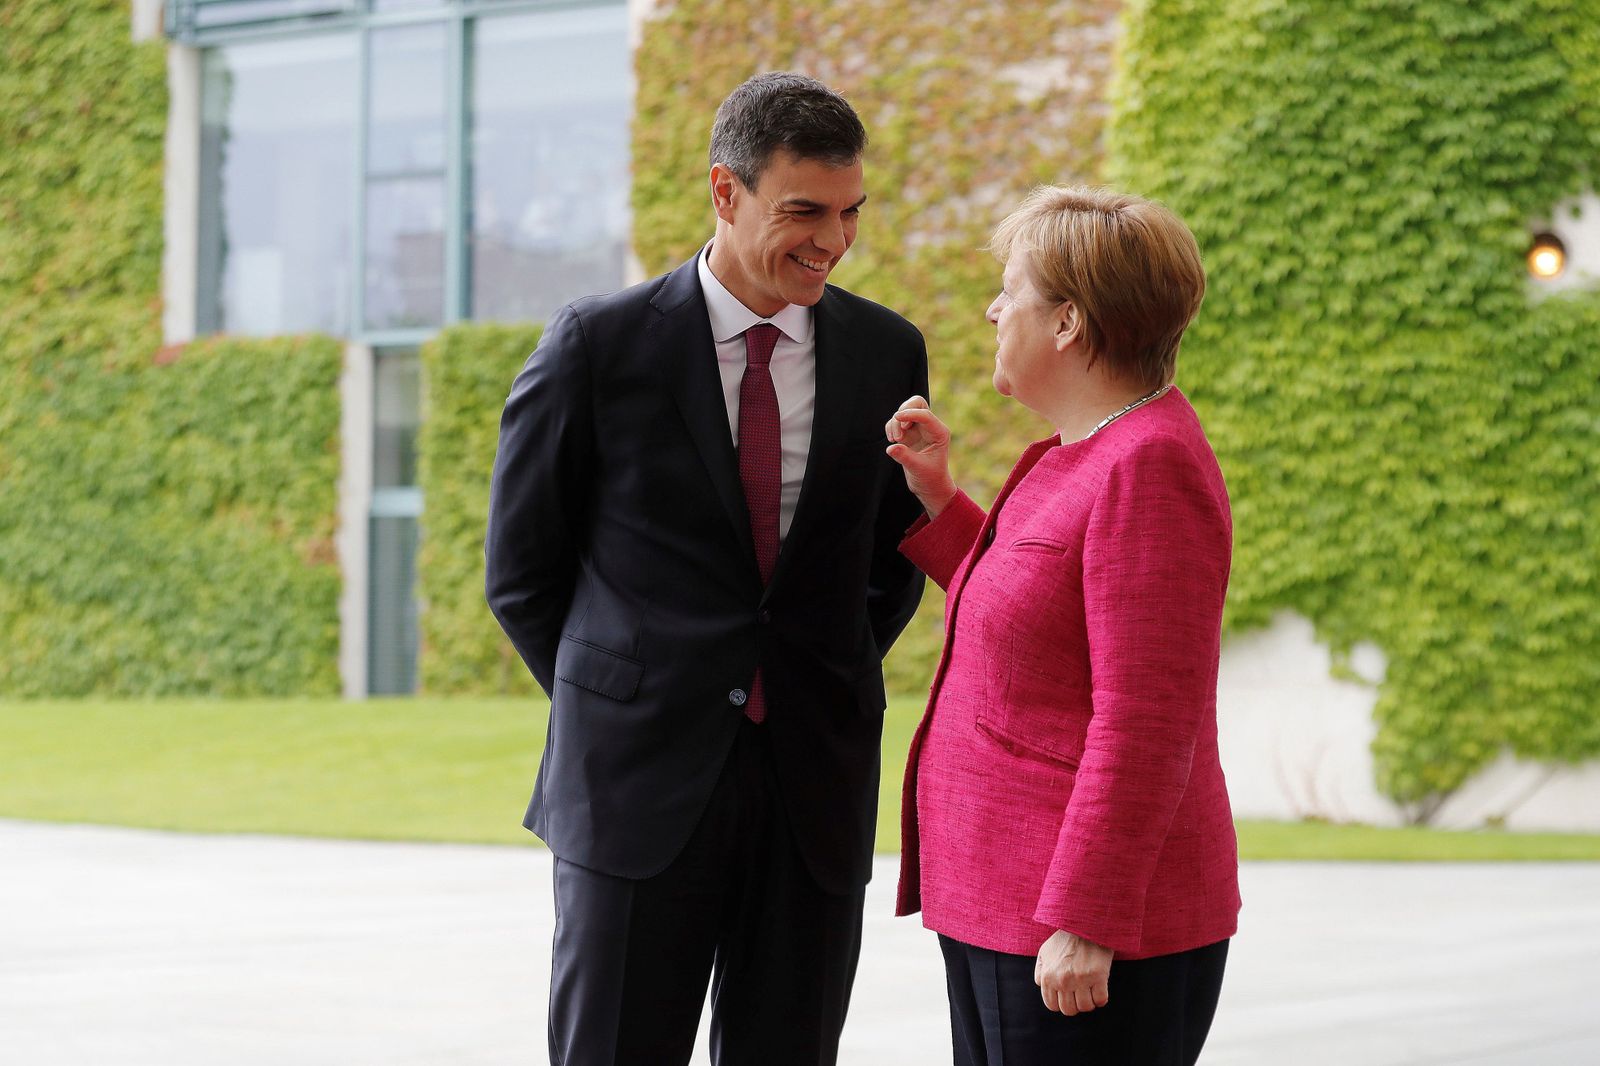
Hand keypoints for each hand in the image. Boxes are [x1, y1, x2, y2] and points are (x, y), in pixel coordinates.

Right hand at [884, 396, 957, 516]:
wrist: (929, 486)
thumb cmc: (930, 478)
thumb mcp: (918, 469)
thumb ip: (905, 457)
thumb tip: (891, 447)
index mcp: (939, 432)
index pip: (925, 415)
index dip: (911, 413)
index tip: (897, 418)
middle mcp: (929, 427)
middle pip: (917, 403)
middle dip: (905, 409)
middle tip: (899, 423)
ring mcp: (917, 429)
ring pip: (904, 411)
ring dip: (895, 423)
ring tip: (895, 440)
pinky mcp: (907, 434)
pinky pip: (895, 422)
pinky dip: (890, 427)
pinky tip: (893, 441)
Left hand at [1034, 930, 1111, 1015]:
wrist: (1086, 923)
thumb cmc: (1065, 939)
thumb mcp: (1045, 952)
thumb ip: (1040, 971)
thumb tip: (1042, 986)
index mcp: (1048, 977)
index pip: (1052, 1006)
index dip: (1061, 1003)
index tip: (1068, 996)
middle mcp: (1063, 981)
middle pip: (1069, 1010)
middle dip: (1075, 1004)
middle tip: (1081, 994)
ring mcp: (1081, 979)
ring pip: (1086, 1007)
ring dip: (1089, 1002)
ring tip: (1090, 990)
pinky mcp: (1099, 976)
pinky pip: (1101, 1000)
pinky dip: (1101, 998)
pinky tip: (1100, 988)